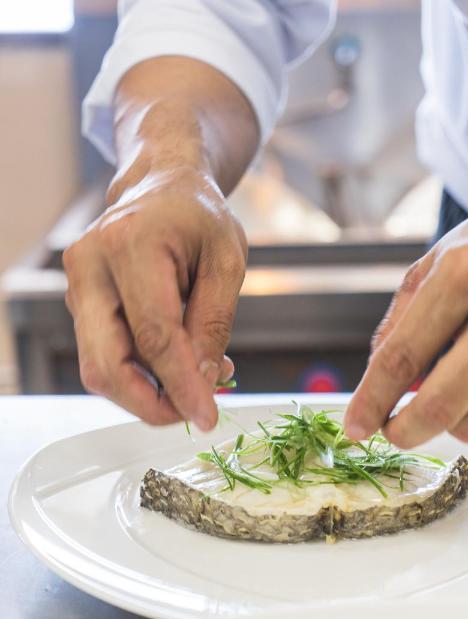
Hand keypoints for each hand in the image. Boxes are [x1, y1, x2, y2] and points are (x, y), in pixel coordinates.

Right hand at [63, 163, 245, 428]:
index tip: (205, 417)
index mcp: (129, 245)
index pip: (152, 335)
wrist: (162, 187)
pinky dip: (142, 373)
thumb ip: (213, 324)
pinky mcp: (81, 304)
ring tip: (199, 379)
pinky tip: (180, 363)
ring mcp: (78, 287)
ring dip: (148, 391)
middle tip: (193, 413)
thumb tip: (202, 383)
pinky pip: (106, 355)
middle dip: (149, 403)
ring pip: (100, 368)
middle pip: (106, 364)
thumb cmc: (198, 217)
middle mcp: (89, 266)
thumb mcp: (225, 263)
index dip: (180, 385)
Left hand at [345, 184, 467, 446]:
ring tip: (451, 392)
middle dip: (404, 431)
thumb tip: (376, 380)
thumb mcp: (441, 258)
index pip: (403, 356)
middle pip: (441, 404)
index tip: (354, 426)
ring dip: (449, 423)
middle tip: (393, 431)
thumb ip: (401, 317)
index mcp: (466, 274)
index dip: (371, 400)